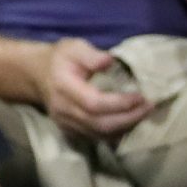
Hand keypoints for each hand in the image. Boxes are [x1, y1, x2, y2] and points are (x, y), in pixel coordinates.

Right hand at [37, 37, 152, 138]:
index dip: (120, 103)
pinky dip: (116, 133)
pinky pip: (96, 138)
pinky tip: (130, 122)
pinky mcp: (70, 131)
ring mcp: (66, 123)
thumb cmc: (60, 59)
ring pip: (100, 134)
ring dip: (125, 127)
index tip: (141, 97)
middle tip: (149, 107)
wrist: (37, 75)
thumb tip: (109, 61)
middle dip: (129, 118)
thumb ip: (91, 55)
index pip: (94, 103)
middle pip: (100, 123)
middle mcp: (63, 110)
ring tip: (143, 114)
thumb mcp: (73, 47)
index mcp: (63, 87)